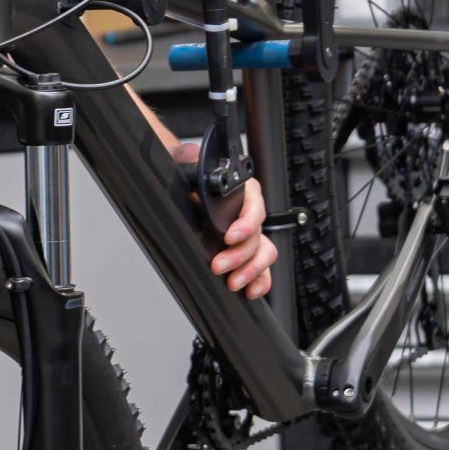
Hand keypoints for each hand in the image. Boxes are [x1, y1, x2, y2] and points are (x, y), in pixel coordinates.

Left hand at [172, 142, 276, 299]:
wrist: (184, 183)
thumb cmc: (189, 174)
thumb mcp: (190, 164)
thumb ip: (192, 160)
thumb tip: (190, 159)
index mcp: (244, 190)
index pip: (254, 205)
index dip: (245, 223)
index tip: (229, 236)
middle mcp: (250, 212)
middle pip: (258, 236)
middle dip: (240, 255)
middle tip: (218, 264)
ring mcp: (251, 234)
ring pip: (264, 253)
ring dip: (250, 270)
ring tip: (232, 282)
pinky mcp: (247, 252)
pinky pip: (262, 268)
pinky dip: (259, 280)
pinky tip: (250, 290)